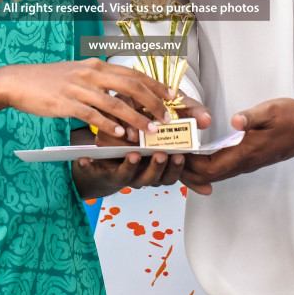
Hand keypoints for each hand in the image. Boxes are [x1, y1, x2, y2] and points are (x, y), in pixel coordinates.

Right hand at [0, 60, 173, 137]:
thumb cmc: (49, 80)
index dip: (155, 85)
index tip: (171, 96)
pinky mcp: (66, 103)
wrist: (18, 81)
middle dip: (152, 103)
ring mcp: (79, 88)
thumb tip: (121, 91)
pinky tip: (119, 134)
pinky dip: (108, 125)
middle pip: (130, 86)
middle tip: (166, 118)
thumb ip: (99, 80)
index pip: (133, 73)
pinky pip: (92, 115)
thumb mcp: (78, 73)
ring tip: (149, 132)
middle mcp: (91, 74)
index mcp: (96, 66)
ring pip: (115, 103)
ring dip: (135, 118)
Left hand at [70, 100, 213, 196]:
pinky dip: (90, 166)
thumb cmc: (142, 129)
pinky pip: (94, 170)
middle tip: (161, 155)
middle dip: (157, 167)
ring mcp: (119, 169)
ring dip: (130, 167)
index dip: (176, 168)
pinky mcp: (99, 166)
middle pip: (151, 177)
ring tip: (133, 154)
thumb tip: (208, 119)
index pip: (171, 173)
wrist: (109, 141)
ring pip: (126, 174)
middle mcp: (140, 170)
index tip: (180, 156)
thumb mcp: (166, 120)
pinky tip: (85, 159)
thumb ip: (187, 117)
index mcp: (157, 163)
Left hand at [181, 98, 293, 195]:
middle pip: (207, 176)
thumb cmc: (291, 117)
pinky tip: (198, 154)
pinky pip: (222, 168)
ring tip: (178, 154)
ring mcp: (246, 162)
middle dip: (186, 170)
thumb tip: (235, 121)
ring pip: (214, 174)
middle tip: (169, 154)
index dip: (189, 164)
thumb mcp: (271, 110)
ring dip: (195, 168)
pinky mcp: (249, 158)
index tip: (174, 152)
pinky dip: (206, 165)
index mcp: (245, 153)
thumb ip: (252, 117)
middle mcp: (244, 163)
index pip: (209, 168)